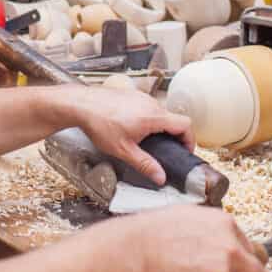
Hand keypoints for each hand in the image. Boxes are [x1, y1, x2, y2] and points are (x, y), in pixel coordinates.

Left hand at [67, 84, 193, 186]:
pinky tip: (134, 128)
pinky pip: (148, 107)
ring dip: (160, 127)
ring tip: (149, 141)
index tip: (184, 151)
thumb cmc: (100, 125)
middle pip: (173, 119)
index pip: (185, 125)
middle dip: (174, 136)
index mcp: (154, 117)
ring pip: (160, 112)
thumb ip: (145, 164)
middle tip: (168, 150)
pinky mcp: (131, 94)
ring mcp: (141, 97)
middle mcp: (151, 104)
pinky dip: (148, 118)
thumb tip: (160, 177)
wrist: (81, 105)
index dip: (189, 140)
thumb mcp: (123, 150)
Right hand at [128, 205, 269, 271]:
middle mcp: (231, 247)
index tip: (238, 270)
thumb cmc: (154, 232)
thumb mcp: (191, 216)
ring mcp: (224, 271)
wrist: (136, 249)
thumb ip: (215, 230)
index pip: (253, 250)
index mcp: (226, 225)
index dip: (243, 263)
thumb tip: (225, 240)